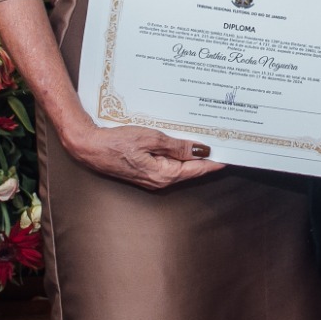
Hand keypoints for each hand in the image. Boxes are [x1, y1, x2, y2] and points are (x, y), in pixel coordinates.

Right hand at [63, 122, 225, 190]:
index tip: (230, 154)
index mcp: (164, 174)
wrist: (89, 147)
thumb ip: (177, 146)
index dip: (215, 161)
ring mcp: (153, 178)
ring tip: (208, 140)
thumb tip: (201, 150)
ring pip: (180, 167)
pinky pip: (168, 164)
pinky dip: (178, 155)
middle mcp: (160, 180)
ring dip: (192, 155)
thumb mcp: (151, 139)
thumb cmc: (116, 142)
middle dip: (207, 157)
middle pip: (191, 169)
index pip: (197, 169)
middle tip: (223, 143)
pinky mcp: (146, 172)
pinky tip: (183, 144)